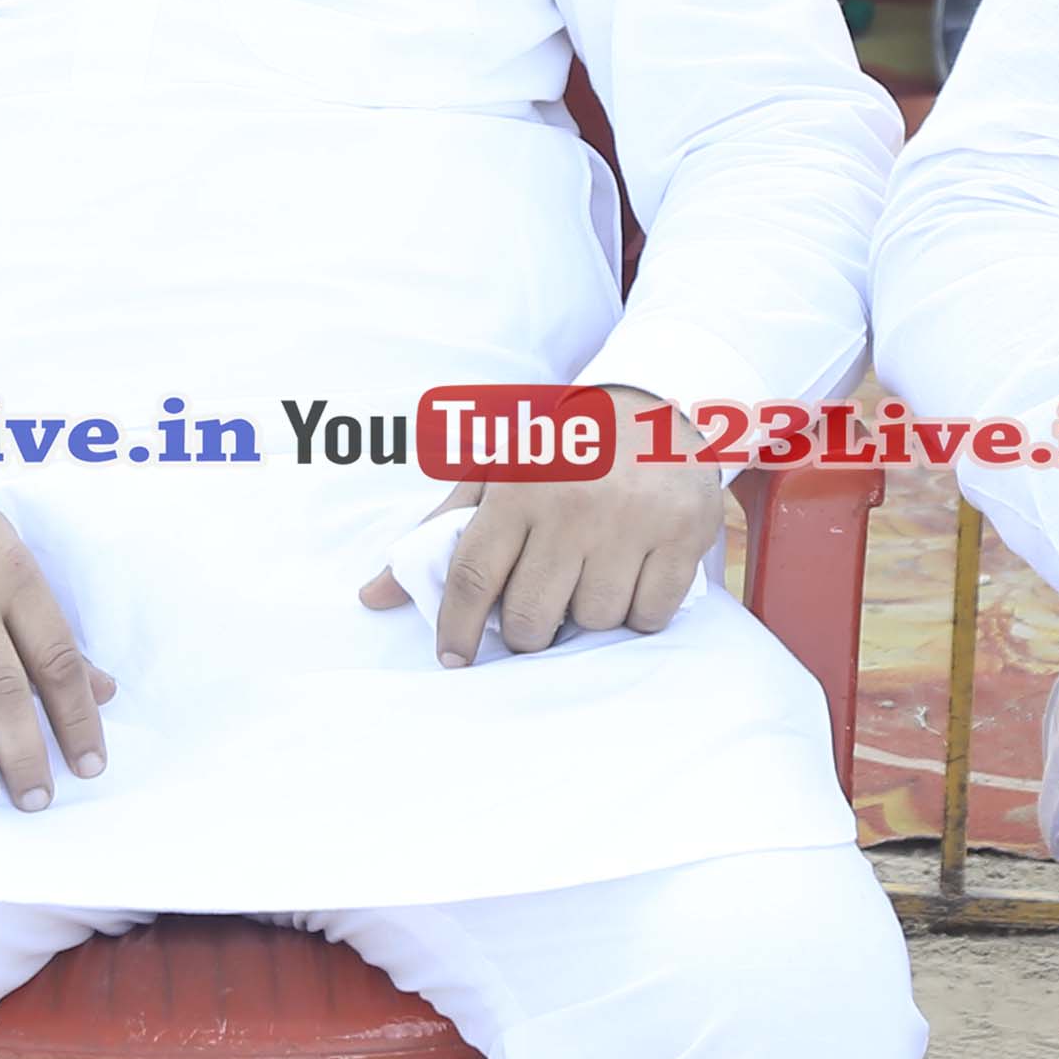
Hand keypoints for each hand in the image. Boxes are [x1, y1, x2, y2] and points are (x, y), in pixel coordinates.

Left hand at [361, 400, 728, 661]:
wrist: (658, 401)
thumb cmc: (564, 448)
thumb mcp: (497, 473)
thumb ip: (440, 534)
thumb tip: (374, 597)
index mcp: (518, 487)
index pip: (473, 577)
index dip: (455, 628)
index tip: (453, 657)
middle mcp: (573, 506)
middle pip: (530, 615)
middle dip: (526, 631)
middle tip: (534, 617)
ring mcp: (632, 522)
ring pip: (595, 620)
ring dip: (587, 618)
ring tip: (589, 581)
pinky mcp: (684, 534)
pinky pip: (649, 615)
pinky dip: (637, 613)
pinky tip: (631, 581)